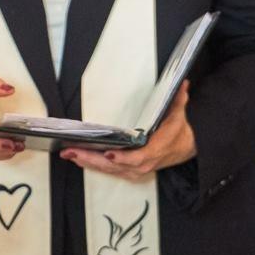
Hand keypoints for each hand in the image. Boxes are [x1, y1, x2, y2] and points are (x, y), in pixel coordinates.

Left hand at [61, 80, 195, 178]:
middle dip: (92, 159)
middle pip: (115, 166)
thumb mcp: (178, 115)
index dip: (122, 158)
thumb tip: (181, 82)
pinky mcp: (129, 172)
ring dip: (88, 162)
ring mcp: (135, 170)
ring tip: (70, 153)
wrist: (184, 148)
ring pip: (108, 169)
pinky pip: (108, 171)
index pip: (137, 158)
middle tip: (73, 151)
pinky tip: (79, 158)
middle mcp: (143, 164)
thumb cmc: (177, 133)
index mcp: (154, 151)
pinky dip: (93, 165)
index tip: (109, 154)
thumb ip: (178, 99)